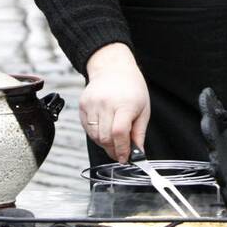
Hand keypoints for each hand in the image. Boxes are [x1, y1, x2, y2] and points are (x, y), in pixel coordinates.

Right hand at [81, 43, 149, 163]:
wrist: (113, 68)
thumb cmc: (131, 87)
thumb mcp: (143, 109)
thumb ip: (139, 133)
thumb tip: (138, 153)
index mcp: (124, 104)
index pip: (119, 133)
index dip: (122, 149)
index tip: (126, 158)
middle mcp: (105, 103)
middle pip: (105, 138)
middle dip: (113, 150)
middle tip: (121, 152)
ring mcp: (92, 104)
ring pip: (95, 136)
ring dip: (104, 143)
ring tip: (114, 139)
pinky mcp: (82, 105)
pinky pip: (87, 129)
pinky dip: (96, 134)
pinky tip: (104, 128)